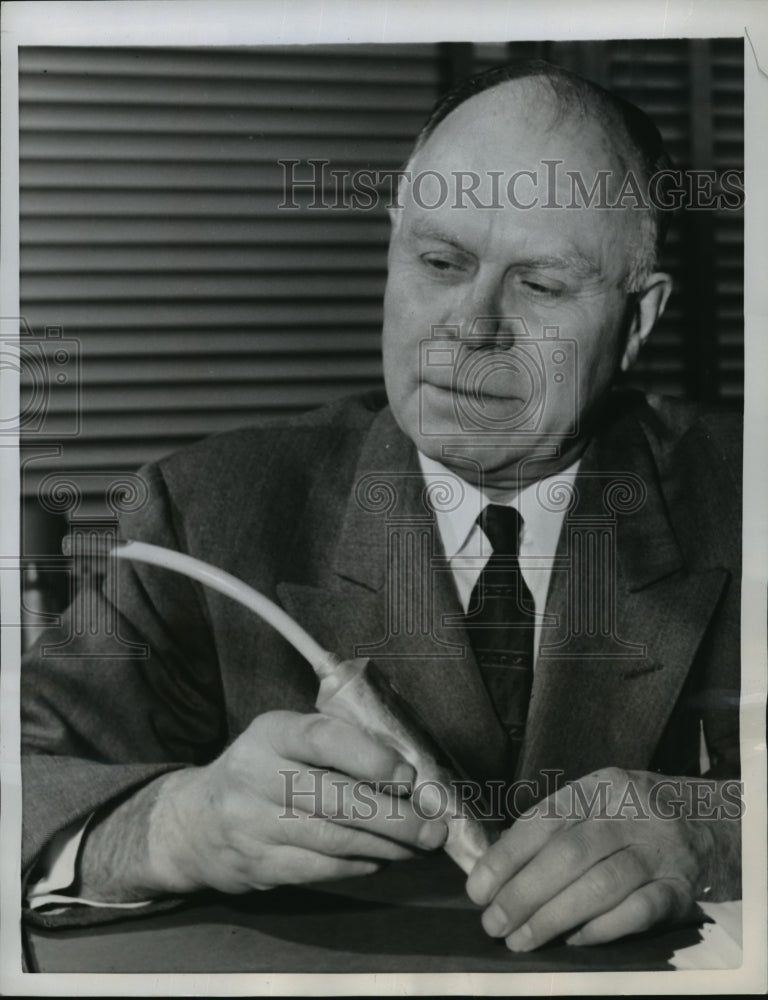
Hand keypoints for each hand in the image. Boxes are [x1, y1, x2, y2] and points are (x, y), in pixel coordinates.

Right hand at [146, 710, 446, 895]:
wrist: (192, 823)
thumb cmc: (259, 770)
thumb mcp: (283, 738)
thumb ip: (334, 742)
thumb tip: (406, 768)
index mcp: (271, 733)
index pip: (323, 738)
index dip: (369, 758)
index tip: (407, 775)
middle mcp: (258, 776)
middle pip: (336, 799)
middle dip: (394, 816)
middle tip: (433, 826)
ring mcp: (254, 826)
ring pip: (333, 840)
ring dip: (386, 845)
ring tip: (419, 843)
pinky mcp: (258, 866)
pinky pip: (319, 869)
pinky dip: (358, 865)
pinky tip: (381, 858)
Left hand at [465, 767, 740, 949]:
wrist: (710, 823)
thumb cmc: (632, 817)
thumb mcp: (596, 804)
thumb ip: (553, 829)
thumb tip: (494, 869)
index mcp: (599, 787)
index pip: (544, 820)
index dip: (507, 857)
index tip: (478, 889)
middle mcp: (630, 813)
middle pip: (569, 854)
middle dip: (523, 893)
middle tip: (493, 924)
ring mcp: (659, 850)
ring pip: (600, 885)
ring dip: (553, 918)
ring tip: (521, 940)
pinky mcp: (680, 888)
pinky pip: (638, 912)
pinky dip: (601, 929)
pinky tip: (573, 941)